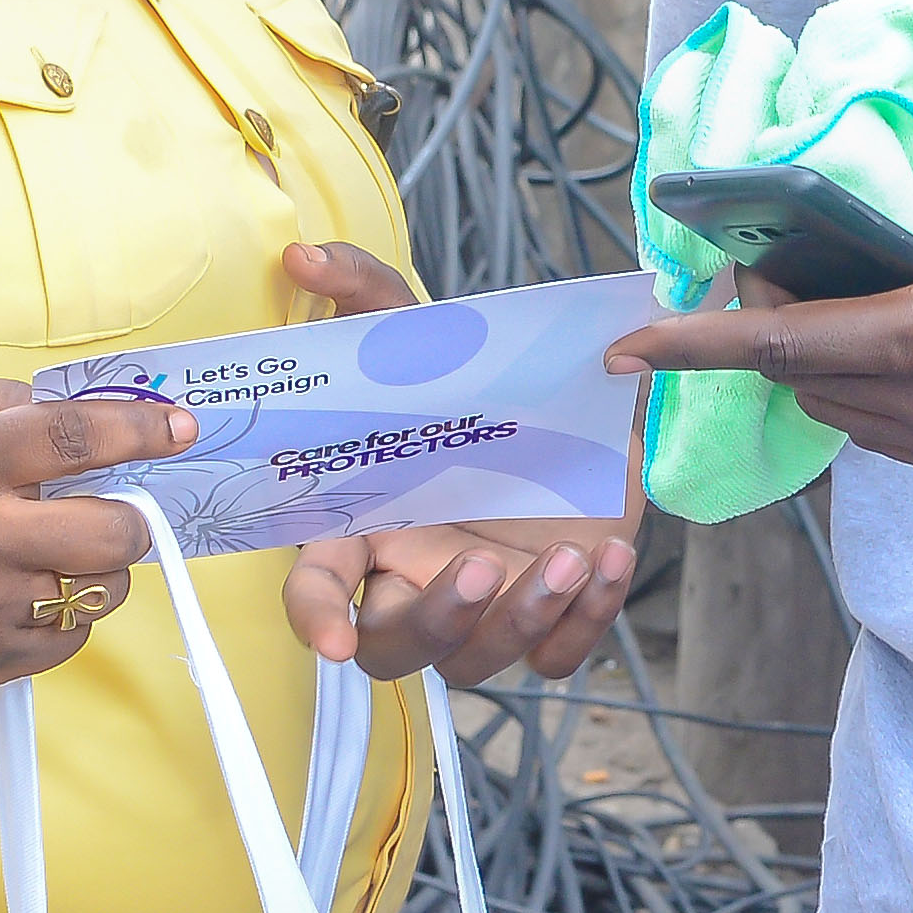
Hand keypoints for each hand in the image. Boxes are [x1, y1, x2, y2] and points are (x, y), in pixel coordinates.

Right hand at [0, 379, 193, 684]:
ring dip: (97, 563)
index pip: (74, 440)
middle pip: (112, 533)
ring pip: (102, 589)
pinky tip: (29, 583)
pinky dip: (69, 609)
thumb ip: (5, 401)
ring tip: (53, 545)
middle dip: (129, 513)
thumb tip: (89, 410)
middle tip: (108, 503)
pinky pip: (74, 637)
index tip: (180, 427)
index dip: (139, 431)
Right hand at [264, 238, 640, 680]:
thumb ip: (364, 292)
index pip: (317, 585)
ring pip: (475, 660)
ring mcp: (482, 608)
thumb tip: (303, 251)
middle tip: (482, 566)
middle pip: (392, 646)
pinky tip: (609, 560)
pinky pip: (557, 656)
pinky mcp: (549, 617)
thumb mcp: (422, 333)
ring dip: (520, 620)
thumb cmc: (475, 387)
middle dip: (434, 620)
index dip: (314, 618)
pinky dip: (585, 622)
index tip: (329, 640)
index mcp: (367, 524)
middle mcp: (414, 577)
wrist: (574, 405)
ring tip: (569, 558)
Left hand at [605, 133, 912, 482]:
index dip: (693, 345)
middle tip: (774, 271)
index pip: (781, 343)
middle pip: (802, 381)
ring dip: (819, 368)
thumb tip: (912, 133)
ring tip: (842, 306)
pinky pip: (896, 437)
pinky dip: (872, 395)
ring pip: (845, 417)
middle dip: (765, 335)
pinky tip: (908, 350)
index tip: (627, 349)